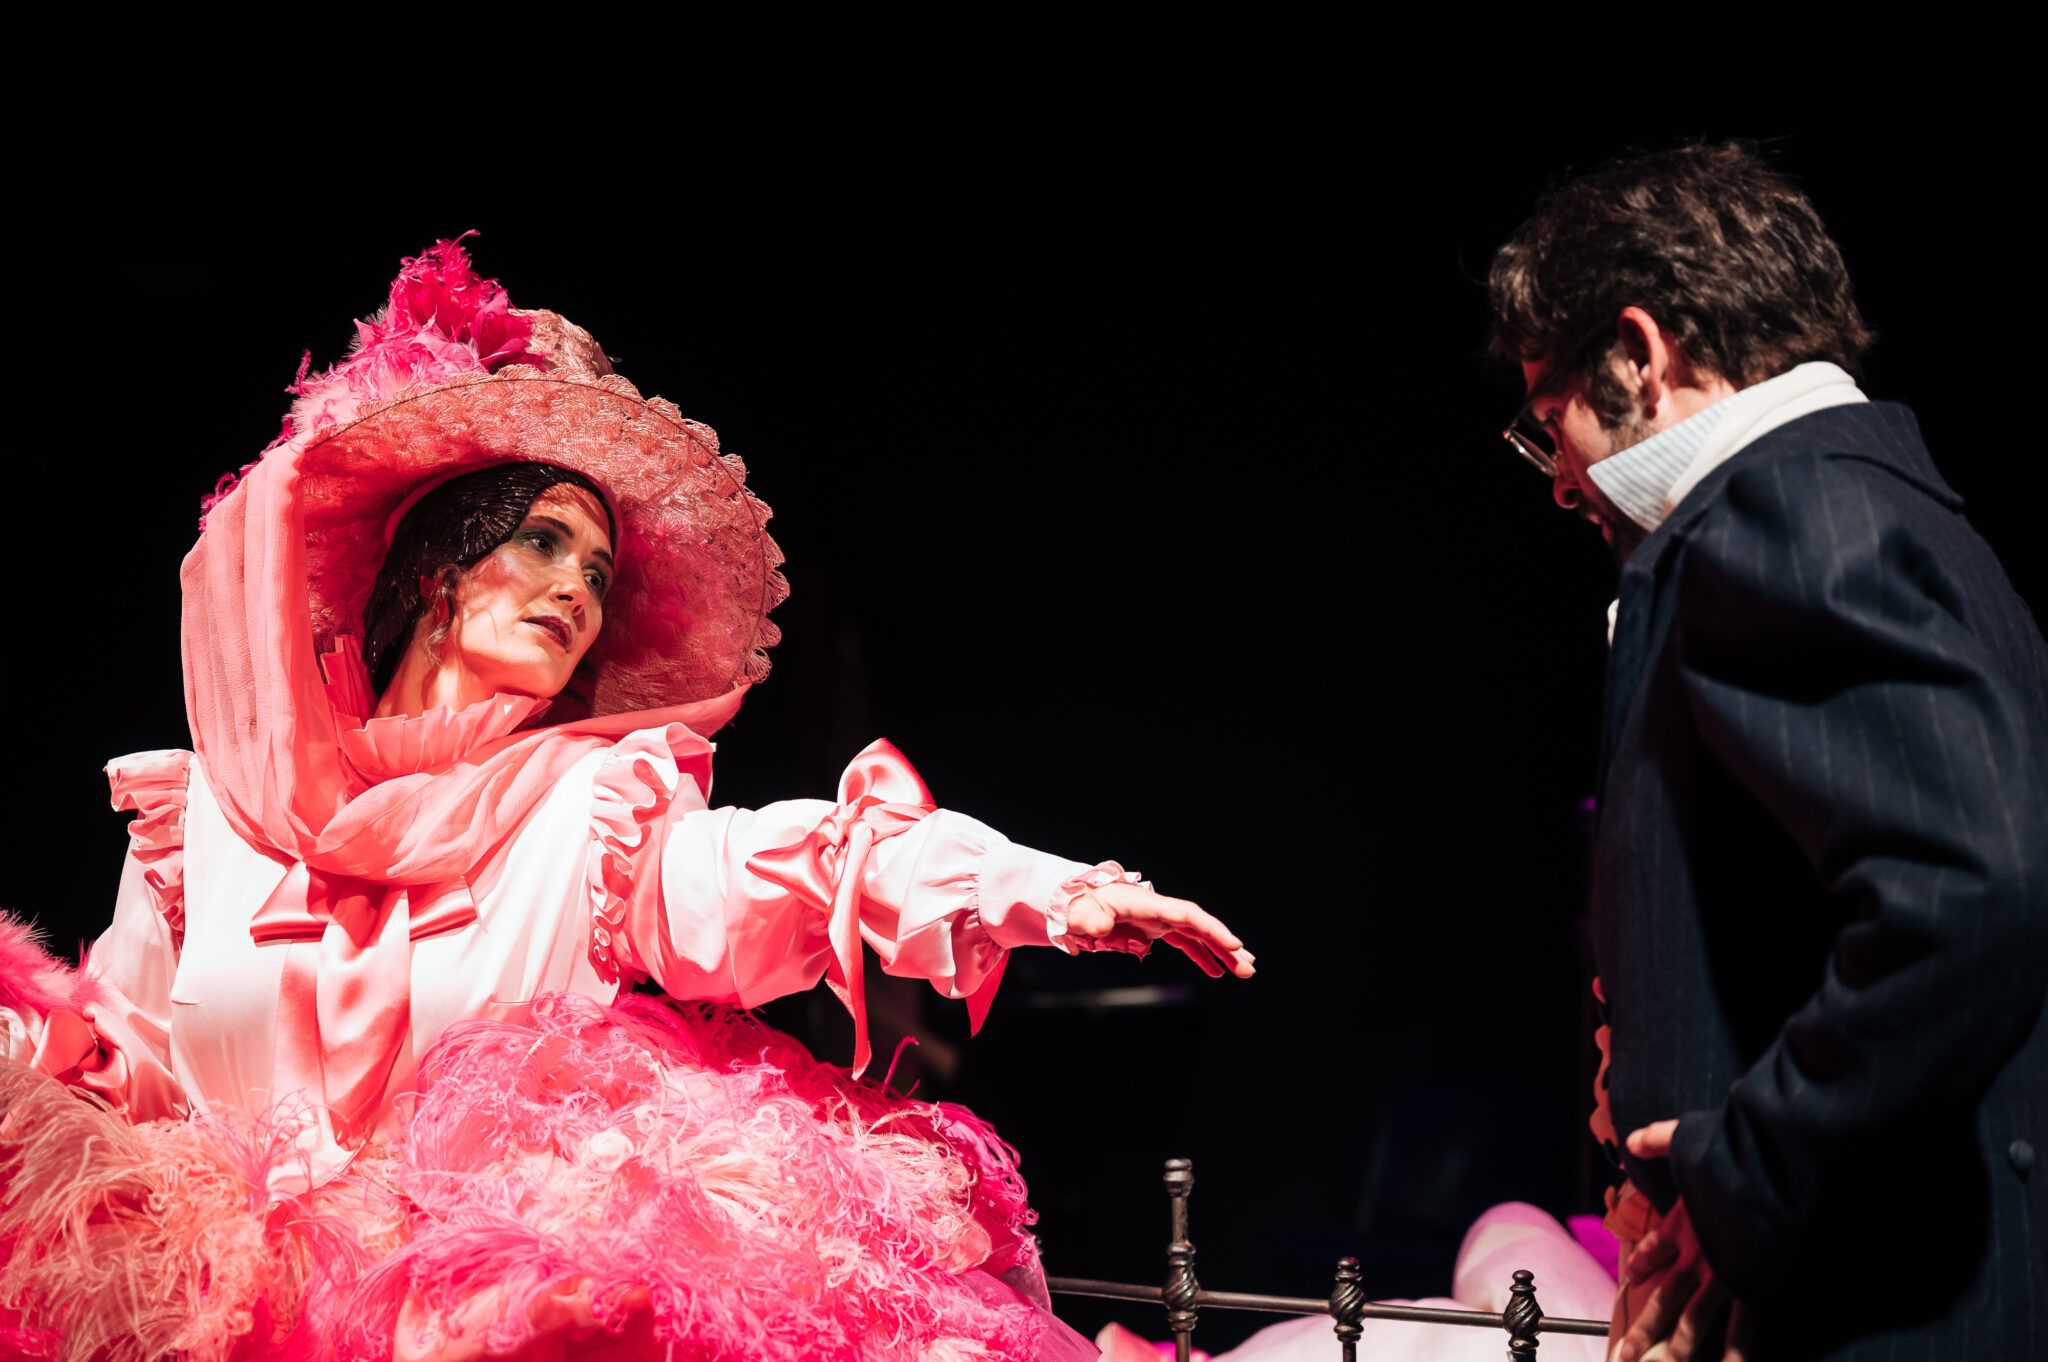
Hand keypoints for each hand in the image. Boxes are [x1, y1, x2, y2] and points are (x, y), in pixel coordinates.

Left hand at [1064, 881, 1254, 978]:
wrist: (1070, 902)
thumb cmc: (1076, 905)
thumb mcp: (1080, 912)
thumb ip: (1091, 920)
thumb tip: (1099, 927)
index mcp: (1147, 903)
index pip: (1187, 914)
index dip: (1212, 929)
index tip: (1235, 945)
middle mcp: (1158, 909)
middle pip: (1200, 926)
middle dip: (1226, 946)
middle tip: (1249, 969)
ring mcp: (1158, 919)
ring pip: (1198, 935)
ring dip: (1221, 953)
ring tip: (1244, 972)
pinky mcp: (1154, 929)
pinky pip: (1186, 942)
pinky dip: (1202, 955)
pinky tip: (1217, 971)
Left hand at [1615, 1122, 1753, 1361]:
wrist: (1776, 1178)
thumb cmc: (1737, 1157)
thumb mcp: (1691, 1140)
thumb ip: (1659, 1140)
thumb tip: (1631, 1139)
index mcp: (1683, 1222)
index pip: (1652, 1250)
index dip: (1641, 1265)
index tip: (1631, 1279)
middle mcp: (1697, 1256)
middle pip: (1663, 1300)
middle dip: (1642, 1332)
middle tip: (1623, 1358)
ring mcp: (1723, 1277)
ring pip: (1692, 1322)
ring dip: (1674, 1350)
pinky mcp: (1753, 1288)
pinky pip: (1742, 1328)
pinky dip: (1734, 1353)